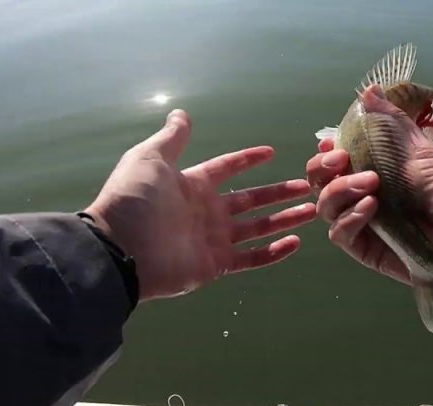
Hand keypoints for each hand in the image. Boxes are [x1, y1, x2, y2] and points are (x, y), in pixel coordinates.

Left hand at [85, 110, 316, 300]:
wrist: (120, 249)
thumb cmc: (135, 200)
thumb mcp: (150, 159)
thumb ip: (172, 138)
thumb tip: (182, 113)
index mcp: (192, 185)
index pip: (226, 168)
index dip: (247, 159)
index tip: (271, 152)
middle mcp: (206, 212)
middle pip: (250, 199)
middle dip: (278, 192)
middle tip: (307, 186)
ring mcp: (212, 240)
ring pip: (257, 228)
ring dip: (284, 219)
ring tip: (312, 211)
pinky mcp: (215, 266)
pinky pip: (250, 258)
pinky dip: (273, 253)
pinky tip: (295, 242)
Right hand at [307, 85, 432, 284]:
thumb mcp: (420, 149)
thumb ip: (390, 123)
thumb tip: (369, 89)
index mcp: (372, 170)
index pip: (333, 162)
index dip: (326, 153)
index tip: (332, 144)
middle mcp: (361, 196)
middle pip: (321, 183)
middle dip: (324, 168)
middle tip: (342, 160)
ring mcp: (361, 224)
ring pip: (326, 207)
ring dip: (341, 190)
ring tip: (371, 184)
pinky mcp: (365, 249)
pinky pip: (340, 234)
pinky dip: (349, 218)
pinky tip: (370, 207)